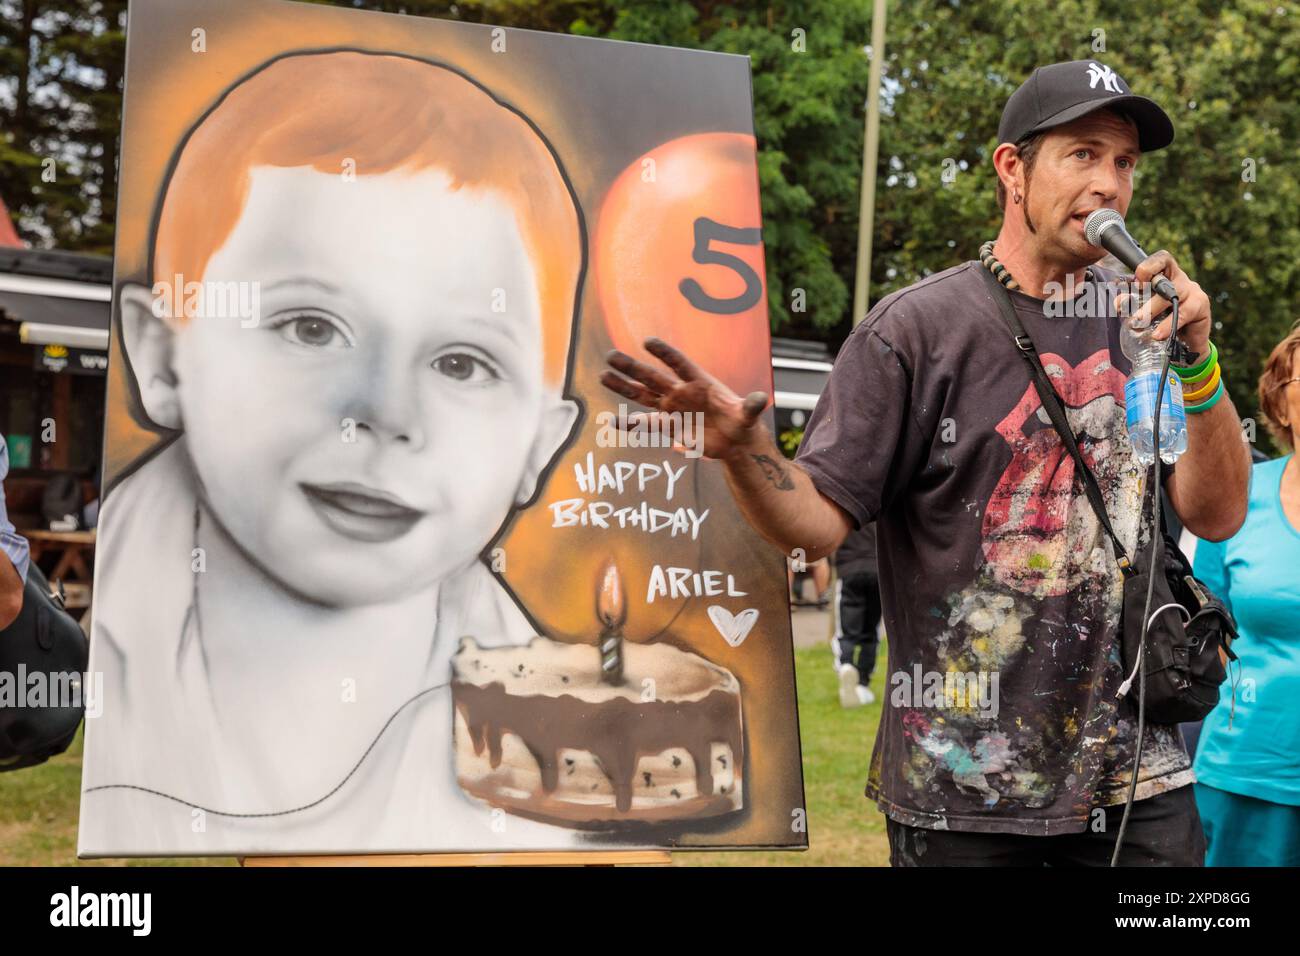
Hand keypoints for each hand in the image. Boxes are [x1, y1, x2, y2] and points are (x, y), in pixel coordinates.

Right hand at [600, 336, 769, 461]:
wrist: (734, 439)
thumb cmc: (741, 421)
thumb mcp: (747, 416)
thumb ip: (750, 407)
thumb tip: (761, 399)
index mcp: (699, 382)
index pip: (678, 364)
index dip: (664, 353)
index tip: (647, 342)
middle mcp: (681, 392)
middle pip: (653, 377)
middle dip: (632, 367)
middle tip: (610, 355)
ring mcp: (673, 408)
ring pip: (643, 395)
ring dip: (624, 387)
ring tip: (603, 375)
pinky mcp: (670, 426)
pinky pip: (647, 424)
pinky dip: (631, 425)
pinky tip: (612, 423)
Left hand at [1120, 249, 1212, 360]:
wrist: (1187, 340)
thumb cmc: (1164, 319)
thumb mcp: (1147, 308)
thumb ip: (1133, 302)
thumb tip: (1118, 301)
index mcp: (1166, 275)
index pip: (1161, 259)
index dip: (1148, 267)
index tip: (1136, 283)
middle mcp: (1180, 279)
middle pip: (1164, 280)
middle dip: (1145, 294)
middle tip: (1129, 308)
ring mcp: (1193, 291)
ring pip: (1173, 295)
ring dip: (1153, 308)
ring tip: (1139, 321)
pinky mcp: (1200, 306)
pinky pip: (1184, 313)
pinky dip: (1168, 324)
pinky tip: (1158, 334)